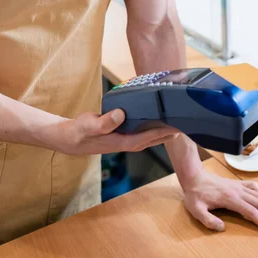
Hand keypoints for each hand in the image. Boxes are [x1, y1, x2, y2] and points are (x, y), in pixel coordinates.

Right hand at [56, 109, 179, 155]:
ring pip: (150, 136)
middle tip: (186, 121)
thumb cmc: (80, 132)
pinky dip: (152, 125)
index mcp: (123, 141)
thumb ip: (104, 122)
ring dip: (163, 130)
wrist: (71, 139)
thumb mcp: (89, 126)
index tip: (178, 126)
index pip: (149, 137)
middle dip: (170, 132)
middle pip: (154, 138)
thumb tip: (120, 114)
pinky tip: (157, 118)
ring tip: (178, 120)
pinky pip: (142, 131)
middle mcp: (128, 142)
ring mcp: (126, 139)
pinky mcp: (123, 134)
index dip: (164, 131)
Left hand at [182, 169, 257, 233]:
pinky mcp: (237, 184)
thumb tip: (222, 227)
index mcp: (229, 198)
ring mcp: (238, 186)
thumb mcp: (196, 209)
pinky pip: (254, 187)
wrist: (194, 176)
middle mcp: (237, 191)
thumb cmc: (195, 194)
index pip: (251, 211)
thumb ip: (208, 220)